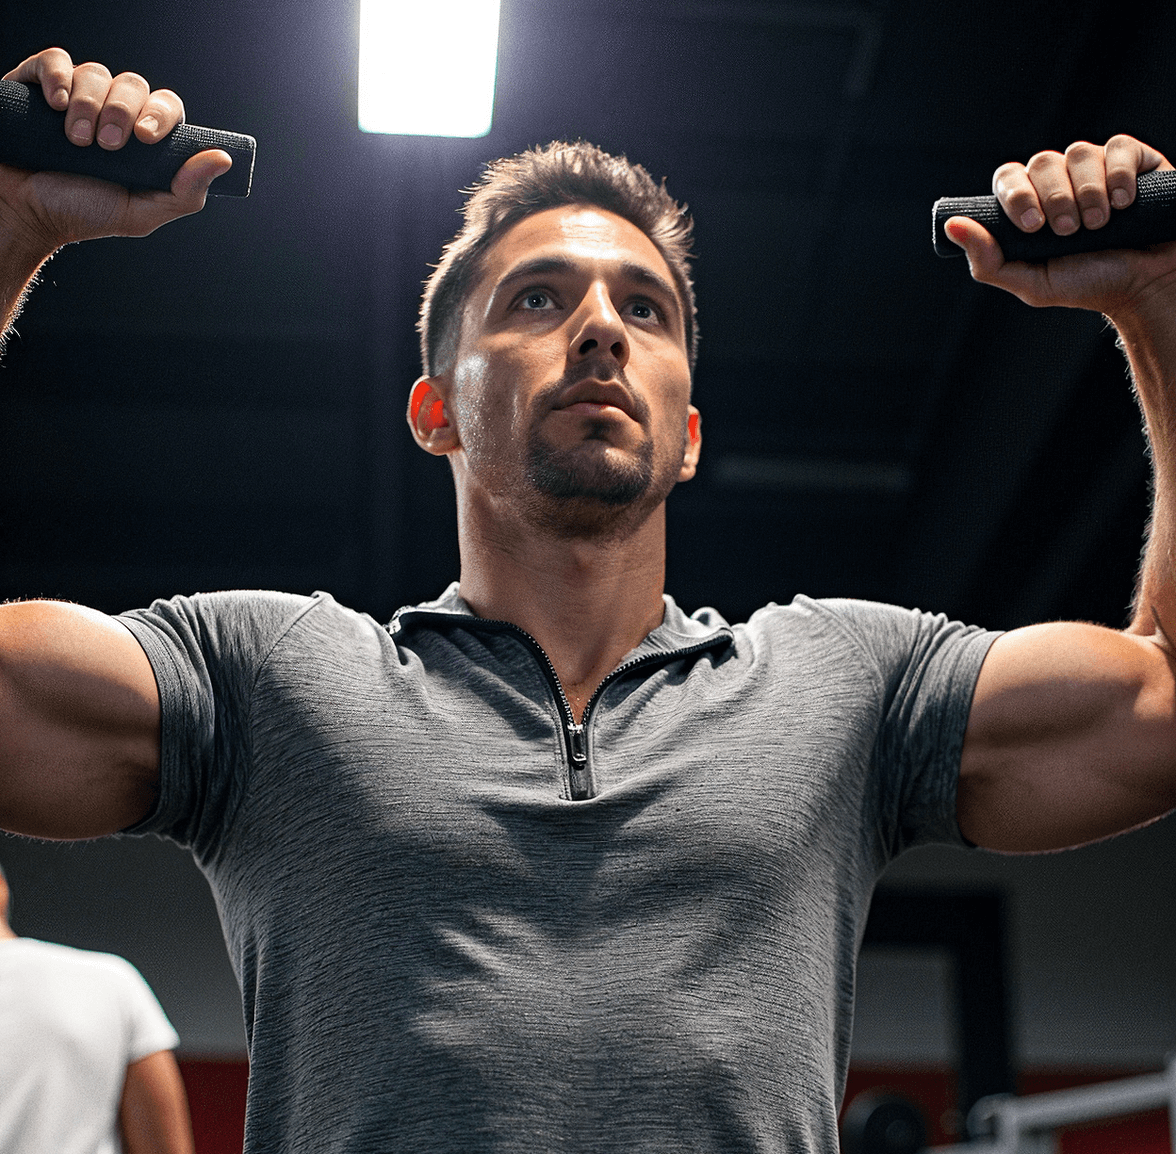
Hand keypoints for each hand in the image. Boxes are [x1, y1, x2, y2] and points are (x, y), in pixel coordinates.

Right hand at [0, 47, 230, 253]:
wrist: (23, 211)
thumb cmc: (82, 212)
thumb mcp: (141, 213)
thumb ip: (185, 193)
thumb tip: (224, 159)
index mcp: (142, 138)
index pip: (167, 105)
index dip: (161, 113)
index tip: (146, 138)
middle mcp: (113, 110)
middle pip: (134, 85)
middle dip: (122, 113)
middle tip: (106, 147)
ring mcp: (78, 95)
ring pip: (96, 72)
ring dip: (89, 106)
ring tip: (77, 142)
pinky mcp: (40, 84)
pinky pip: (56, 60)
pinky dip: (58, 78)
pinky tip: (56, 105)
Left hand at [945, 135, 1175, 320]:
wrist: (1144, 284)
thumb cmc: (1086, 283)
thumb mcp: (1030, 283)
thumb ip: (988, 260)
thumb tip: (951, 225)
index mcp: (1029, 204)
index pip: (1007, 177)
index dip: (1016, 196)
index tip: (1034, 227)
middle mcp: (1059, 180)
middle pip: (1041, 163)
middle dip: (1054, 200)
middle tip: (1070, 232)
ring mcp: (1095, 166)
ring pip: (1078, 153)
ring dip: (1087, 193)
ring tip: (1099, 225)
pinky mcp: (1133, 159)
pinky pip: (1117, 147)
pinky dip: (1118, 176)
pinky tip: (1124, 203)